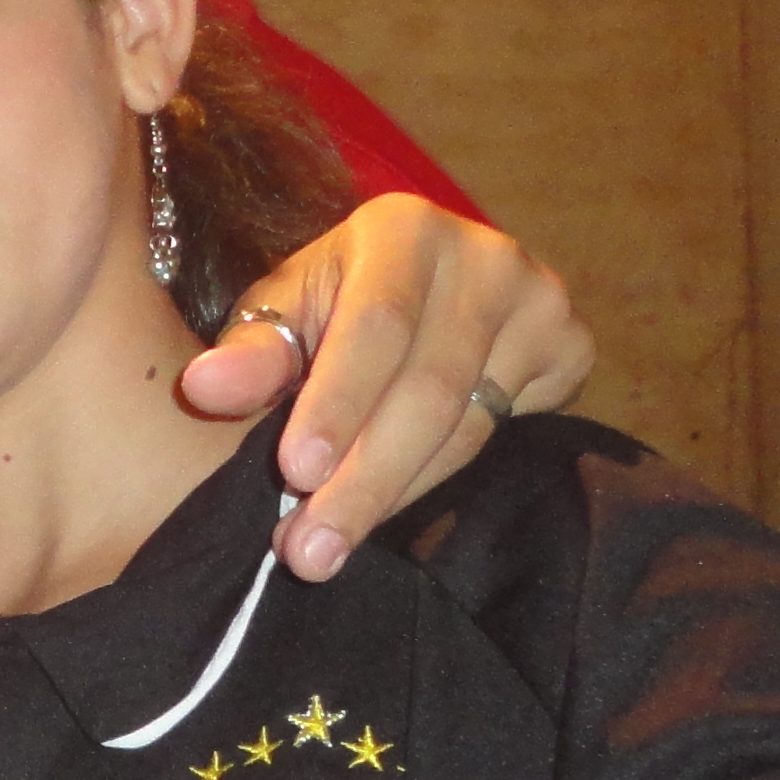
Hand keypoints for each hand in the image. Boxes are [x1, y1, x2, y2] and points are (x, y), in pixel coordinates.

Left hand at [175, 195, 590, 576]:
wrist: (428, 288)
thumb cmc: (337, 301)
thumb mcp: (286, 310)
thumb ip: (251, 351)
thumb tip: (205, 389)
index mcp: (404, 228)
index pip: (376, 326)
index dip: (338, 403)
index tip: (295, 474)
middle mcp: (486, 255)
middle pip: (428, 389)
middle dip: (362, 478)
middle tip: (308, 551)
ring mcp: (542, 301)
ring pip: (467, 427)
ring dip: (395, 493)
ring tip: (332, 545)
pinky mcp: (573, 347)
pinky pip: (508, 439)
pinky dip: (444, 482)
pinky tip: (396, 513)